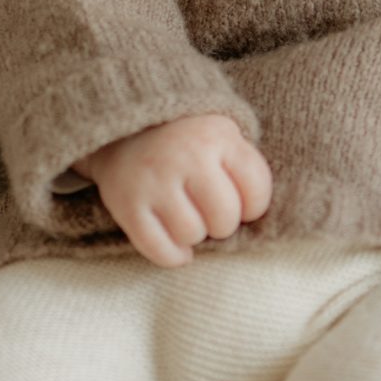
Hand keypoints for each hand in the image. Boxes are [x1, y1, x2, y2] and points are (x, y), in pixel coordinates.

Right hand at [79, 114, 273, 267]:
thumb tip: (255, 222)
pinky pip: (160, 251)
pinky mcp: (126, 204)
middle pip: (224, 220)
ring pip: (191, 236)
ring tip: (186, 215)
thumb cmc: (186, 140)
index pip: (257, 191)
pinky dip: (172, 255)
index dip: (252, 205)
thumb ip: (242, 168)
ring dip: (193, 234)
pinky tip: (175, 241)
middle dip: (221, 222)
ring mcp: (153, 181)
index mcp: (215, 136)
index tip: (238, 198)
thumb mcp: (221, 135)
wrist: (124, 125)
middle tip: (207, 208)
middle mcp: (184, 156)